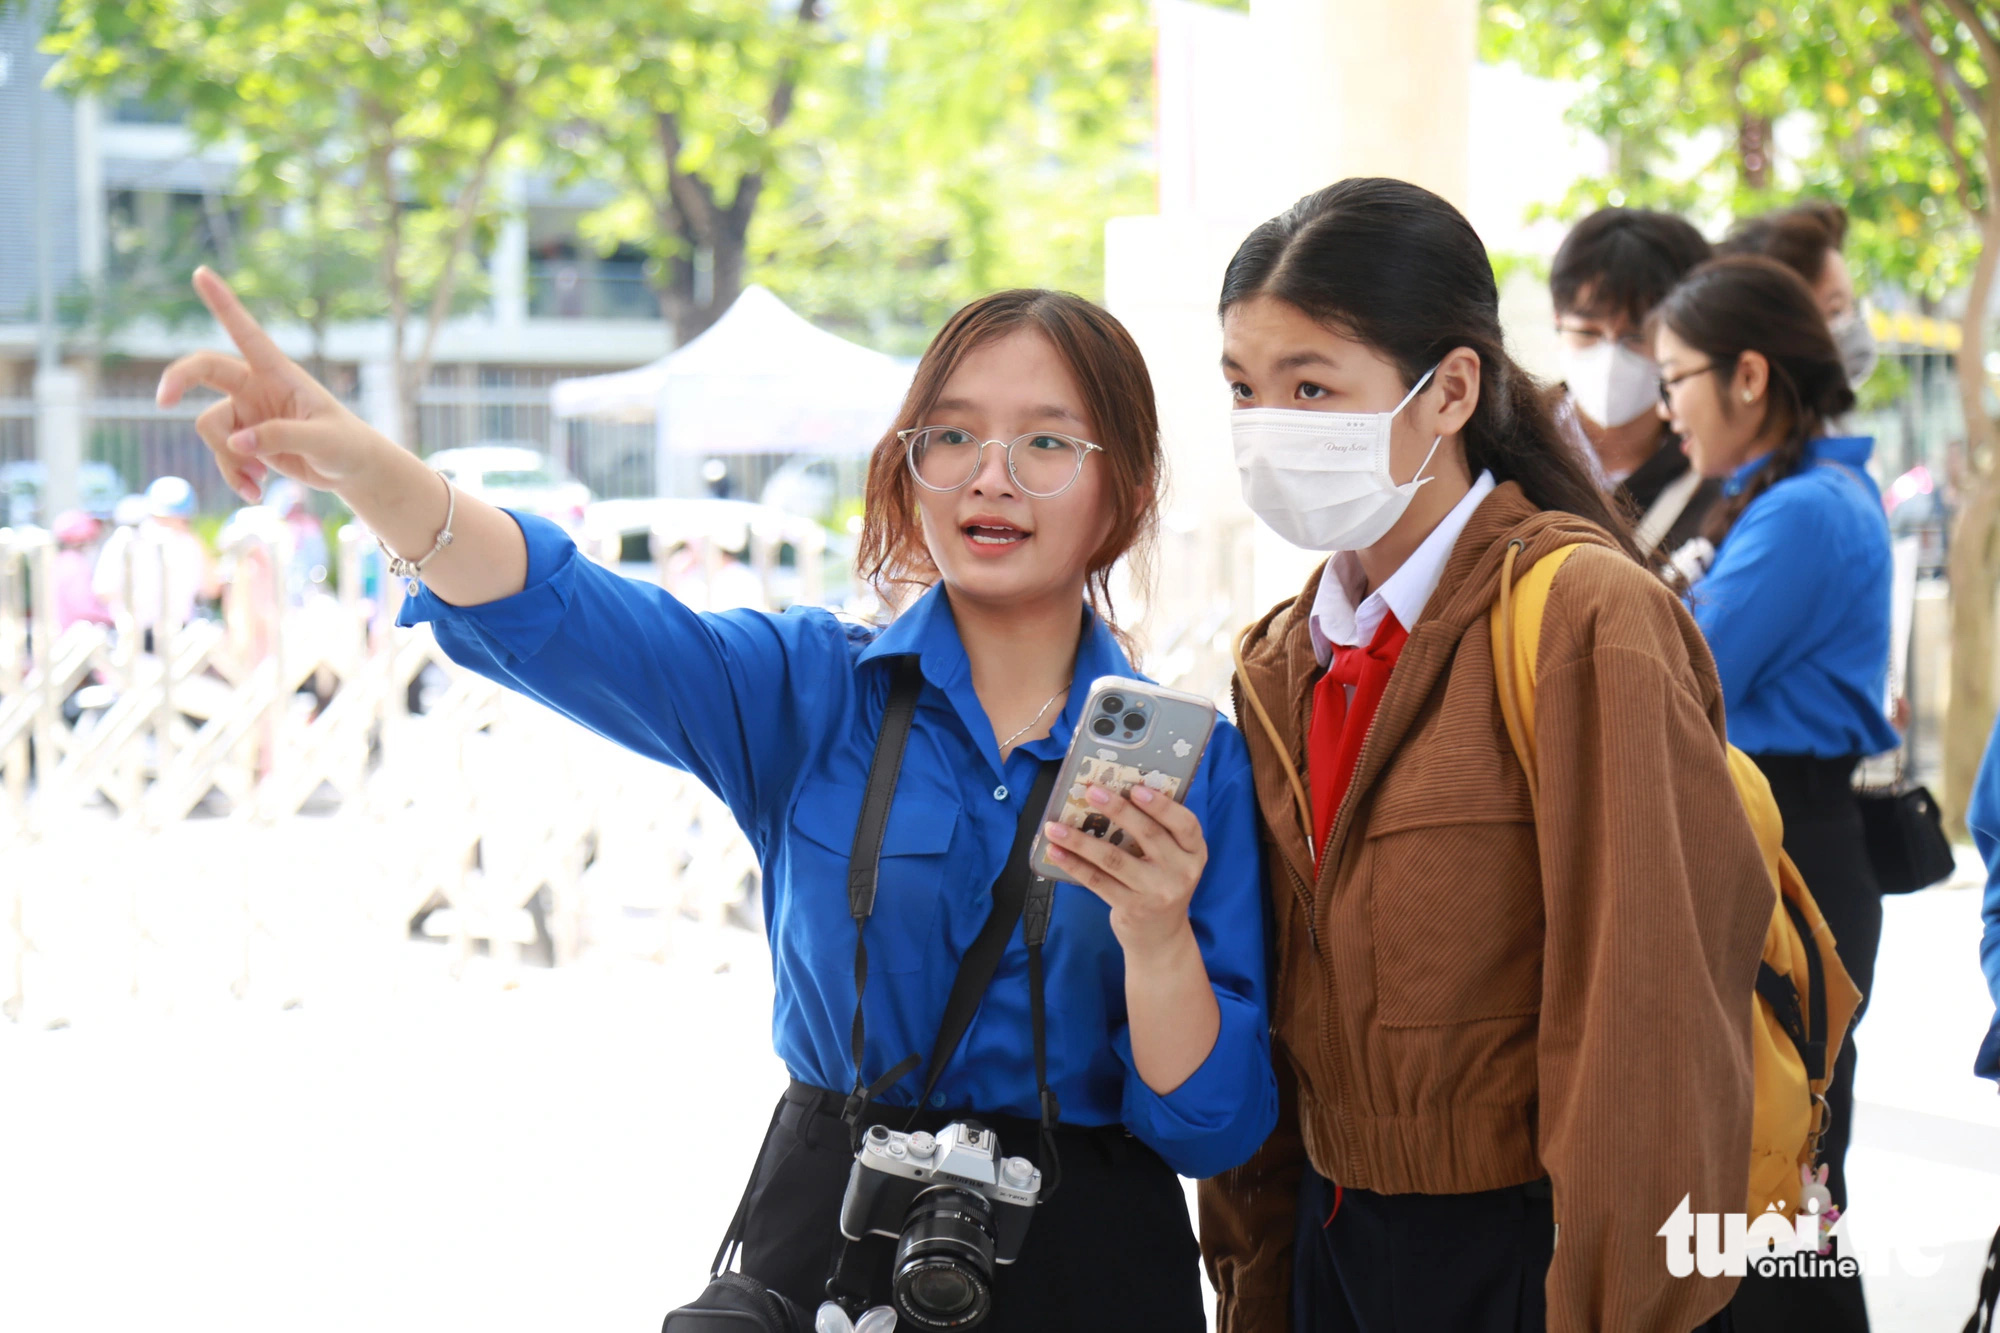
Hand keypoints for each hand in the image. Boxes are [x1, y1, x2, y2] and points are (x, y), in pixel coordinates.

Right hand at [157, 267, 388, 503]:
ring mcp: (246, 412)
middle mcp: (256, 386)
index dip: (223, 303)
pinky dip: (233, 476)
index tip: (201, 272)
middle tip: (162, 399)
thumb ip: (281, 437)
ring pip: (211, 429)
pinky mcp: (244, 440)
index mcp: (279, 372)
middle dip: (179, 381)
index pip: (245, 332)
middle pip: (204, 370)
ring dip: (227, 460)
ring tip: (256, 484)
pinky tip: (255, 491)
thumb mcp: (323, 441)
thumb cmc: (346, 445)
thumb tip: (238, 443)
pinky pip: (223, 456)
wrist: (350, 470)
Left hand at [1043, 783, 1207, 958]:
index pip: (1186, 824)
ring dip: (1081, 840)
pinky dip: (1074, 865)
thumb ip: (1157, 832)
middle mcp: (1181, 873)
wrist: (1161, 938)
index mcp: (1195, 853)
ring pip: (1114, 859)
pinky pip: (1098, 881)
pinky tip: (1055, 852)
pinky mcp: (1132, 908)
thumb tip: (1114, 794)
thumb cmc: (1161, 884)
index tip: (1136, 788)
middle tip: (1091, 791)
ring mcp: (1156, 893)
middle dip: (1117, 810)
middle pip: (1148, 835)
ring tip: (1054, 826)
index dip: (1162, 805)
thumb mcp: (1172, 860)